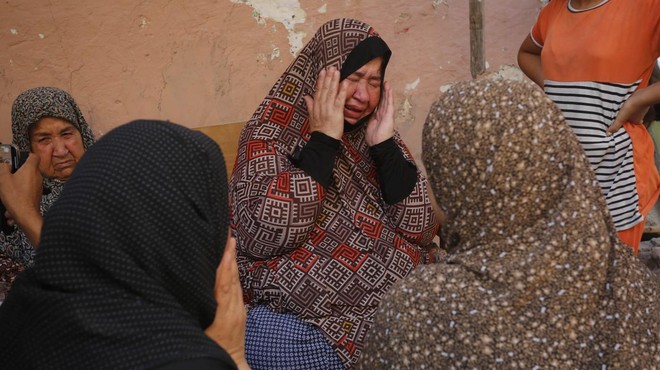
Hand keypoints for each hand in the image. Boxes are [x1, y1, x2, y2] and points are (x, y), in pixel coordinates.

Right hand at [0, 153, 42, 245]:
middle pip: (29, 169)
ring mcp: (38, 186)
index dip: (26, 155)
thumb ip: (3, 168)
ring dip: (18, 184)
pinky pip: (27, 191)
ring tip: (8, 189)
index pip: (34, 156)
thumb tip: (4, 164)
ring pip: (27, 181)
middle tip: (9, 175)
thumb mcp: (3, 179)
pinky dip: (20, 193)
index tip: (18, 157)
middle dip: (18, 171)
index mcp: (31, 169)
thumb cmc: (17, 197)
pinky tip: (11, 199)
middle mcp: (37, 176)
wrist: (25, 214)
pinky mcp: (37, 195)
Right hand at [204, 235, 249, 369]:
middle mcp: (234, 309)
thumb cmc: (212, 350)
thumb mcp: (201, 334)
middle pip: (232, 277)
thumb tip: (190, 295)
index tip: (226, 246)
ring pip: (236, 280)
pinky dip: (234, 273)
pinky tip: (231, 262)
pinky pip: (237, 287)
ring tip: (230, 241)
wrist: (231, 363)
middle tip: (229, 234)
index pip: (224, 284)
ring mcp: (240, 309)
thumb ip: (198, 314)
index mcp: (223, 314)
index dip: (225, 264)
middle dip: (230, 255)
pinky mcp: (241, 310)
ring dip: (233, 261)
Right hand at [303, 67, 347, 139]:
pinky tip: (345, 83)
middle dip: (327, 77)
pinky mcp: (336, 112)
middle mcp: (321, 105)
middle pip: (324, 88)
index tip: (322, 72)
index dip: (320, 80)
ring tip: (336, 71)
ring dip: (334, 80)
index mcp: (316, 106)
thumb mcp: (311, 117)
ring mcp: (329, 108)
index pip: (318, 90)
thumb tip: (306, 96)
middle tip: (331, 67)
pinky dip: (342, 90)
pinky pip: (340, 99)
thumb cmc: (319, 130)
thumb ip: (309, 105)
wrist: (323, 140)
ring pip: (331, 91)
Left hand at [365, 81, 393, 145]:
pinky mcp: (389, 115)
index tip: (377, 88)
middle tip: (383, 82)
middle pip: (384, 100)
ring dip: (387, 91)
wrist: (378, 144)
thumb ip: (368, 117)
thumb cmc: (373, 137)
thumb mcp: (369, 124)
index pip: (379, 103)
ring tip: (387, 82)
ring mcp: (387, 114)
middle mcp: (384, 113)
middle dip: (384, 91)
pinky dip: (389, 95)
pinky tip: (389, 89)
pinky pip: (389, 103)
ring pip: (387, 100)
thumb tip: (362, 113)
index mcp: (378, 115)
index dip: (379, 96)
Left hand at [607, 83, 659, 134]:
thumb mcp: (621, 118)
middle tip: (619, 117)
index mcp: (636, 122)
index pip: (631, 125)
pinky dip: (630, 104)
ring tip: (620, 110)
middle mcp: (640, 116)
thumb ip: (615, 126)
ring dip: (627, 111)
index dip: (626, 125)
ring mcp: (641, 108)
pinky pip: (634, 104)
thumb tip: (608, 134)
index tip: (621, 124)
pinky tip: (625, 103)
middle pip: (632, 118)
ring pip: (633, 111)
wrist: (641, 96)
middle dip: (626, 118)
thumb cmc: (631, 108)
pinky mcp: (640, 101)